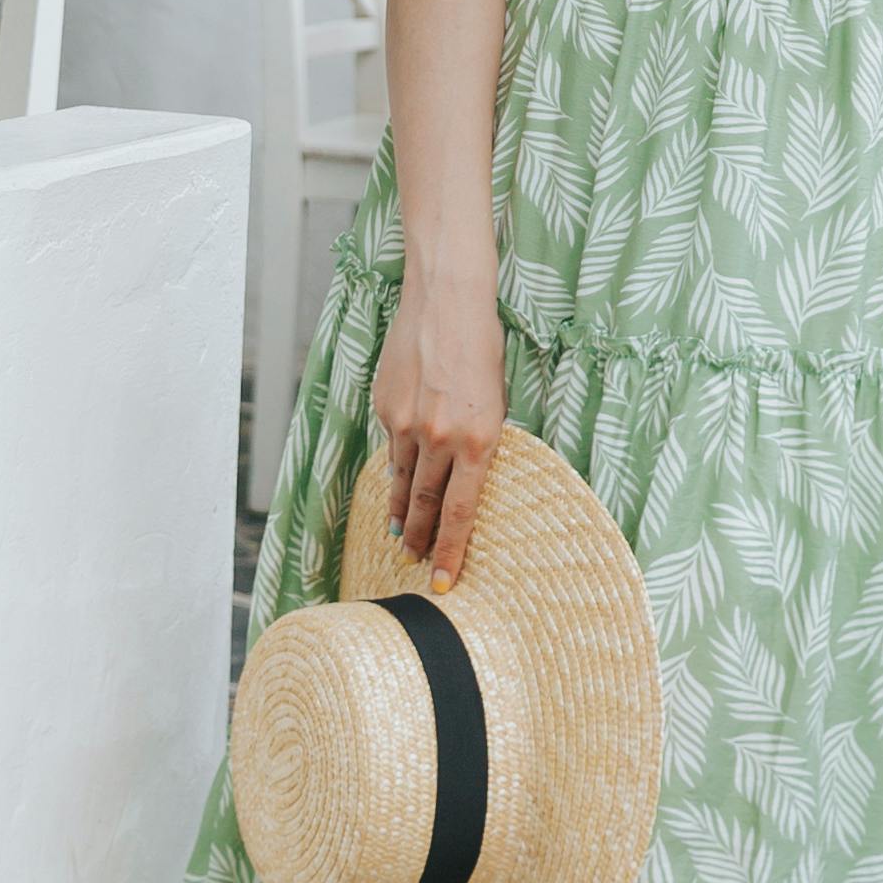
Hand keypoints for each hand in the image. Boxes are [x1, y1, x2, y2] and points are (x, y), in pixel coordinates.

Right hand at [374, 265, 507, 585]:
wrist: (446, 301)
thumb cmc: (482, 349)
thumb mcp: (496, 402)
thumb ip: (479, 444)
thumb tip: (463, 481)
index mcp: (478, 441)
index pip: (460, 513)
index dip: (450, 551)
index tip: (444, 581)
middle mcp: (440, 438)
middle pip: (426, 505)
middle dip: (421, 539)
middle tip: (416, 561)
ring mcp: (407, 423)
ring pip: (403, 482)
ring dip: (403, 511)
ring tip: (402, 533)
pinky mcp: (385, 407)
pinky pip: (392, 448)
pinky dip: (396, 467)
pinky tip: (398, 480)